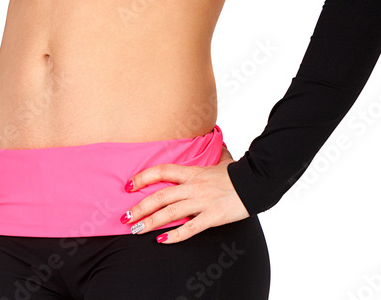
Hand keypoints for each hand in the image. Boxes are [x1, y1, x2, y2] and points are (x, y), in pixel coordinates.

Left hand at [120, 142, 249, 243]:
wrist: (256, 183)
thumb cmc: (237, 172)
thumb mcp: (221, 159)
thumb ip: (212, 153)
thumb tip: (214, 139)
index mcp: (193, 172)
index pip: (162, 171)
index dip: (143, 178)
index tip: (128, 185)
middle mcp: (193, 186)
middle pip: (160, 196)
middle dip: (140, 207)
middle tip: (125, 217)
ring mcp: (202, 202)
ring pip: (170, 213)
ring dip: (150, 222)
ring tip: (136, 230)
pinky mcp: (212, 217)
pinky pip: (190, 228)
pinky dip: (175, 236)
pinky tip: (162, 240)